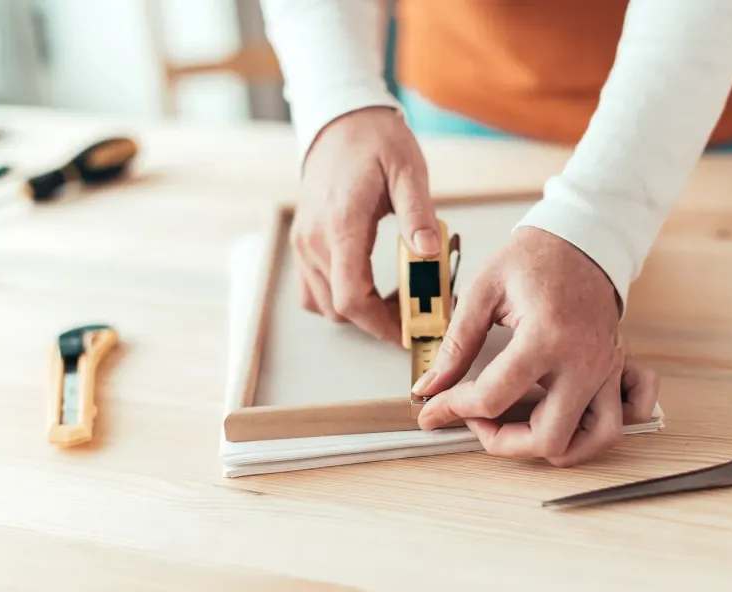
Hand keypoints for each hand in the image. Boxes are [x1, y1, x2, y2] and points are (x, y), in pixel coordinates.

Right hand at [292, 106, 439, 341]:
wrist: (339, 120)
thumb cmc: (375, 141)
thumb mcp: (408, 170)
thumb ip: (418, 214)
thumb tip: (429, 253)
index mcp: (341, 225)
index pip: (351, 296)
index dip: (380, 324)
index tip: (409, 330)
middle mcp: (314, 239)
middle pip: (340, 307)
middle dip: (377, 319)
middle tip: (415, 309)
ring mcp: (303, 243)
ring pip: (324, 304)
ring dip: (358, 310)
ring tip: (396, 296)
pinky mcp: (302, 242)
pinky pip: (312, 289)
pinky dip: (338, 297)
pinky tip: (369, 285)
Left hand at [412, 227, 659, 466]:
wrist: (580, 238)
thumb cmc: (535, 258)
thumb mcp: (482, 292)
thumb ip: (456, 344)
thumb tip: (431, 385)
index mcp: (547, 337)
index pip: (494, 398)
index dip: (453, 409)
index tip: (433, 409)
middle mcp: (584, 360)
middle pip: (549, 438)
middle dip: (503, 442)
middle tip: (478, 421)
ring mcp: (608, 368)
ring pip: (596, 439)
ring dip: (557, 446)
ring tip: (522, 428)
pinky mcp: (619, 367)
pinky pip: (632, 412)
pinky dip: (606, 425)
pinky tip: (575, 418)